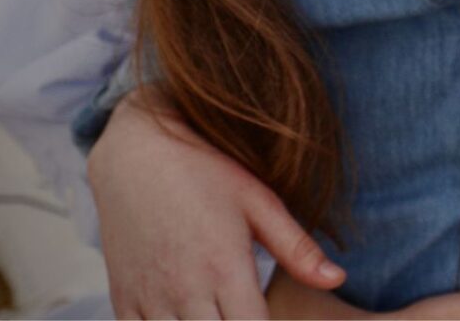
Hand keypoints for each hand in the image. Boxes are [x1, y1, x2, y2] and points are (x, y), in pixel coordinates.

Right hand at [92, 89, 345, 317]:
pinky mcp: (122, 298)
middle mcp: (185, 290)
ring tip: (218, 312)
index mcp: (225, 270)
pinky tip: (184, 317)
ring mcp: (149, 298)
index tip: (270, 317)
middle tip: (244, 312)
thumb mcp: (259, 203)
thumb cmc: (206, 174)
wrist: (135, 154)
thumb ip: (297, 248)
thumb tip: (338, 279)